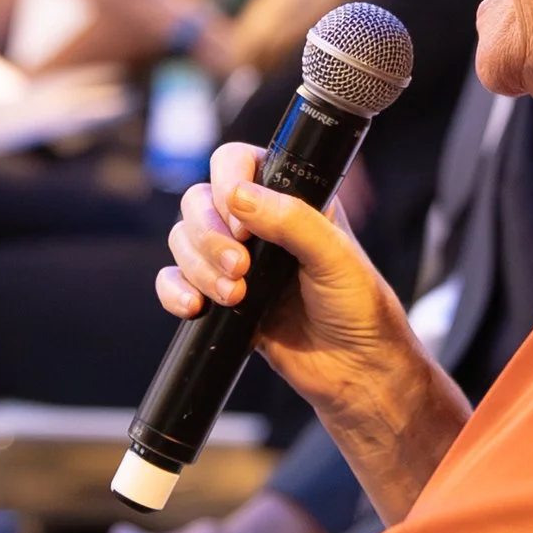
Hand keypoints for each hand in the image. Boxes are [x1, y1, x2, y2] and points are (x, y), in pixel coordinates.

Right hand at [158, 142, 415, 412]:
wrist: (354, 369)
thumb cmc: (359, 307)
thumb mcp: (335, 256)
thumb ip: (291, 220)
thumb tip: (237, 195)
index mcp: (290, 197)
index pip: (237, 163)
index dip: (226, 183)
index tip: (240, 220)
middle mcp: (257, 223)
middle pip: (198, 202)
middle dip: (209, 235)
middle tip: (240, 267)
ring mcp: (236, 261)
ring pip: (183, 240)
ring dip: (198, 267)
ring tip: (234, 296)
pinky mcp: (219, 298)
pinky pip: (174, 281)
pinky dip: (174, 291)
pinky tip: (194, 307)